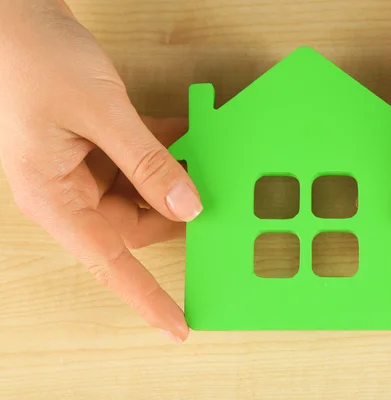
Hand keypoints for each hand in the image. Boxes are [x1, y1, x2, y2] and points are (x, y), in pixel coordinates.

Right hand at [0, 0, 200, 341]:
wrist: (15, 13)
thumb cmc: (36, 59)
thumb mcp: (102, 114)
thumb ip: (148, 162)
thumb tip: (189, 205)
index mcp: (54, 198)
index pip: (109, 264)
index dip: (147, 298)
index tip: (179, 324)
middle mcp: (66, 191)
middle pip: (133, 224)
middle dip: (175, 211)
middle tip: (214, 198)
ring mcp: (80, 168)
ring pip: (140, 193)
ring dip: (171, 177)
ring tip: (202, 159)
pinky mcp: (93, 146)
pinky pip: (136, 163)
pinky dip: (162, 153)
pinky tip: (186, 137)